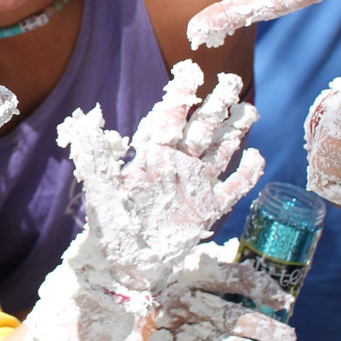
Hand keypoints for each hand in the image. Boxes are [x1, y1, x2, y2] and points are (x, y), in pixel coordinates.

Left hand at [60, 60, 294, 340]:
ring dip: (235, 130)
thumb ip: (97, 157)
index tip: (190, 70)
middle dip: (216, 104)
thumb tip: (85, 120)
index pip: (169, 119)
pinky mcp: (210, 211)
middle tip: (231, 79)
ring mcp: (196, 187)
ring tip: (248, 108)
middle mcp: (177, 167)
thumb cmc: (108, 231)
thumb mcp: (100, 193)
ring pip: (221, 151)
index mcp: (151, 158)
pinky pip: (234, 188)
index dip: (180, 95)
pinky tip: (256, 155)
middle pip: (202, 128)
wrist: (123, 270)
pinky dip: (246, 173)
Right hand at [122, 243, 296, 340]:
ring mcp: (165, 326)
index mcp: (185, 268)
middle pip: (228, 315)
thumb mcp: (177, 254)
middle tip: (290, 339)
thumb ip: (210, 255)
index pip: (232, 278)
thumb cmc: (153, 270)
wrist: (100, 296)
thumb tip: (245, 245)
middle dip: (263, 329)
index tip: (284, 300)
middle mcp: (176, 297)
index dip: (263, 288)